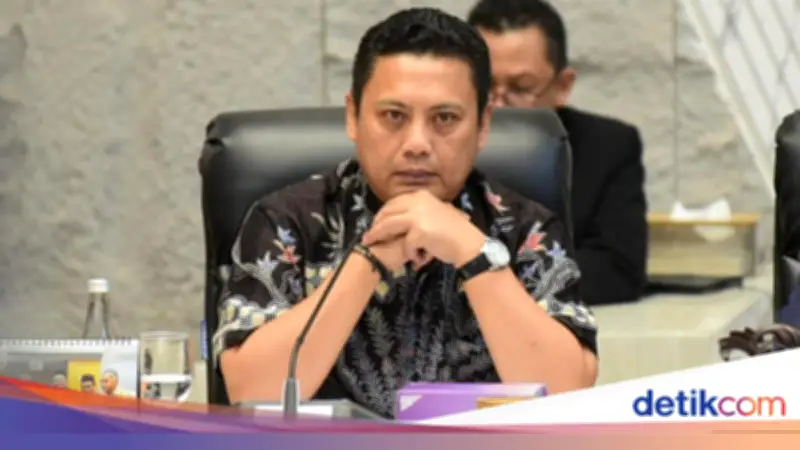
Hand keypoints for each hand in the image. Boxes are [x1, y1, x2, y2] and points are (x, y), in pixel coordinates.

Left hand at [362, 190, 485, 267]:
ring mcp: (417, 216)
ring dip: (378, 235)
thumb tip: (406, 215)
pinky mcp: (418, 232)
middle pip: (387, 212)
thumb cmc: (456, 231)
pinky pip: (405, 244)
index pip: (394, 202)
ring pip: (388, 225)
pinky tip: (417, 260)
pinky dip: (409, 253)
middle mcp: (417, 202)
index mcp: (422, 196)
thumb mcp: (439, 212)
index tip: (376, 222)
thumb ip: (423, 210)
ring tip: (370, 244)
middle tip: (368, 235)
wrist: (468, 244)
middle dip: (375, 224)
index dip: (383, 213)